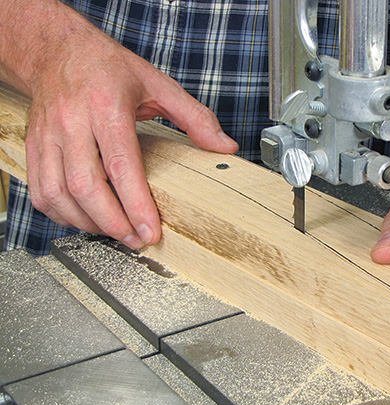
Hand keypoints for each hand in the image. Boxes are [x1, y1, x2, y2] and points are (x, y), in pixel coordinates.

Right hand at [3, 1, 238, 248]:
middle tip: (135, 240)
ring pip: (57, 193)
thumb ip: (195, 117)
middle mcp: (73, 121)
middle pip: (85, 186)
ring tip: (115, 232)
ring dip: (86, 222)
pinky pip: (40, 190)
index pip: (121, 164)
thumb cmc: (108, 67)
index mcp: (106, 106)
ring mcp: (49, 135)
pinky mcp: (35, 146)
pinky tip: (85, 219)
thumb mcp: (158, 84)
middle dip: (111, 222)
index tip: (150, 231)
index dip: (135, 204)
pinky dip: (61, 214)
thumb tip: (225, 147)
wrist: (56, 50)